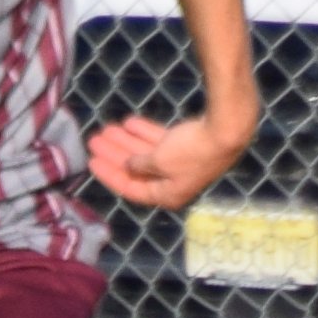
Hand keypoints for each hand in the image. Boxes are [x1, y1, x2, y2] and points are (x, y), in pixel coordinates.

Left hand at [87, 109, 256, 208]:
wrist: (227, 130)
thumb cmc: (192, 151)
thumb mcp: (159, 161)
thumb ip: (139, 164)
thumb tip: (129, 166)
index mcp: (166, 195)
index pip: (131, 188)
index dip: (109, 174)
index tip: (91, 160)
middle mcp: (173, 182)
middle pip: (137, 170)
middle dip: (115, 154)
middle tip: (95, 139)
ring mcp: (182, 163)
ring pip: (147, 153)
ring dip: (127, 141)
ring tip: (107, 128)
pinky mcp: (188, 145)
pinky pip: (160, 141)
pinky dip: (145, 132)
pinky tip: (129, 122)